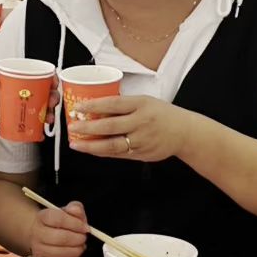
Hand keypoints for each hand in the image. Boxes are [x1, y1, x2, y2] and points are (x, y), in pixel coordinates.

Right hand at [26, 199, 90, 256]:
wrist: (42, 234)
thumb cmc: (57, 223)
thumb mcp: (67, 211)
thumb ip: (75, 209)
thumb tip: (76, 211)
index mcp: (42, 217)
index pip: (57, 219)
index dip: (75, 223)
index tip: (85, 227)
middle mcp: (37, 233)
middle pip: (60, 238)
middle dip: (77, 238)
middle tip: (84, 237)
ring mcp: (38, 249)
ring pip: (61, 252)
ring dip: (76, 250)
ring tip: (80, 245)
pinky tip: (73, 252)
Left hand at [69, 94, 192, 162]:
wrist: (184, 133)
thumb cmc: (163, 115)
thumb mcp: (145, 101)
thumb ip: (124, 105)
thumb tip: (96, 107)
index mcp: (141, 104)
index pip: (113, 103)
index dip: (93, 105)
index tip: (79, 107)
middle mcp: (141, 122)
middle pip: (110, 125)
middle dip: (87, 127)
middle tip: (72, 127)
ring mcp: (141, 140)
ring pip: (112, 144)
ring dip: (91, 145)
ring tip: (76, 143)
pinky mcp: (141, 154)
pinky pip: (118, 154)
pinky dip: (102, 152)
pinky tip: (91, 150)